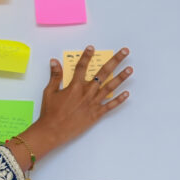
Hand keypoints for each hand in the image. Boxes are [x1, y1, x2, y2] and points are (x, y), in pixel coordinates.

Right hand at [8, 46, 131, 168]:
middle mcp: (87, 92)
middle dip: (115, 61)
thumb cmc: (50, 112)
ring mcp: (93, 103)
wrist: (53, 130)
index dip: (86, 56)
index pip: (82, 66)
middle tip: (124, 52)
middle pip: (103, 73)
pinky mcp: (96, 114)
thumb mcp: (49, 92)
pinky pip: (110, 105)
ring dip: (121, 77)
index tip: (91, 48)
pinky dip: (119, 100)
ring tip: (130, 69)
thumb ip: (55, 76)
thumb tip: (55, 61)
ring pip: (110, 87)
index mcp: (75, 86)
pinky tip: (127, 93)